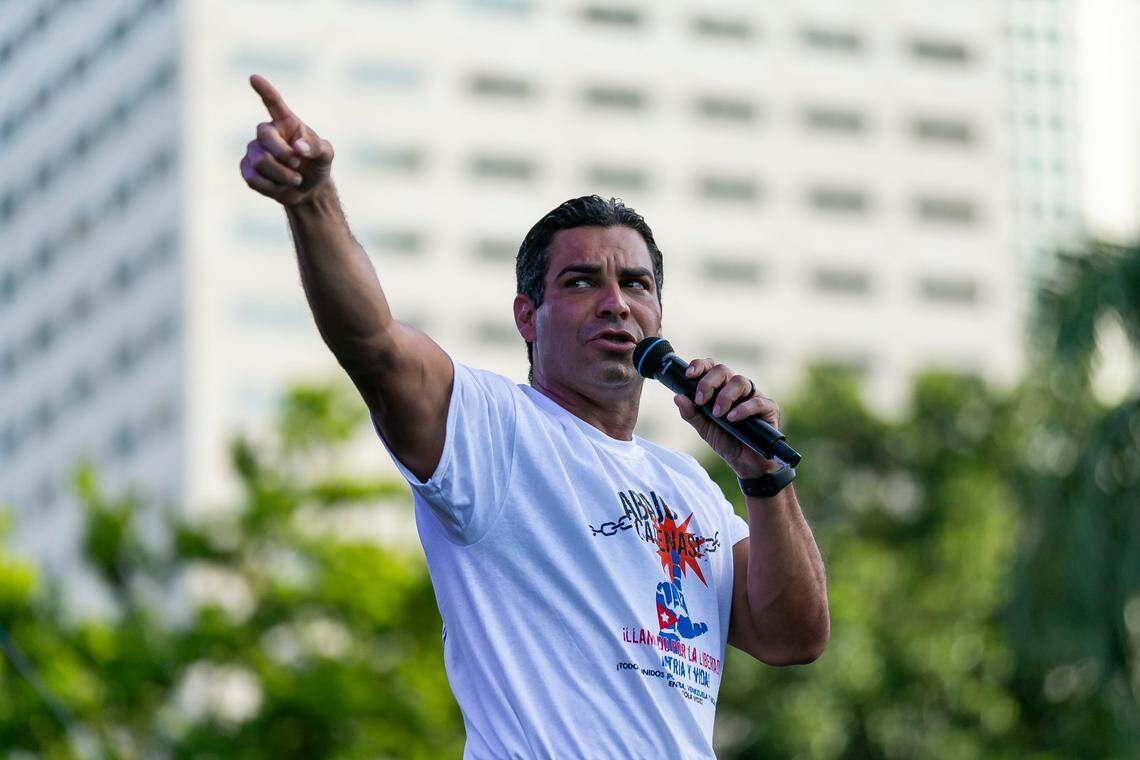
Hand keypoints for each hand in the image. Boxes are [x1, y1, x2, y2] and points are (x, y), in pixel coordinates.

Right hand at [240, 74, 334, 205]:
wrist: (307, 189)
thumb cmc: (317, 165)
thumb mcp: (325, 155)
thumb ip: (316, 147)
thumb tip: (298, 147)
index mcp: (286, 122)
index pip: (273, 103)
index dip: (264, 91)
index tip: (254, 77)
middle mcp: (267, 132)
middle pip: (264, 137)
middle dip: (282, 154)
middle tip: (297, 164)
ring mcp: (254, 149)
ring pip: (260, 161)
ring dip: (282, 175)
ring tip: (296, 180)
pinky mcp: (246, 168)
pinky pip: (253, 178)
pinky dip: (272, 187)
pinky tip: (281, 187)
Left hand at [673, 357, 781, 478]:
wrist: (745, 463)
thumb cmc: (726, 440)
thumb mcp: (704, 428)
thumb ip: (691, 413)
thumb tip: (677, 397)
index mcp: (721, 388)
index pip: (711, 367)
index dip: (700, 366)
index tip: (689, 375)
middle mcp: (737, 388)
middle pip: (723, 370)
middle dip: (708, 382)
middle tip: (701, 401)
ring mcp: (754, 396)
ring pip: (740, 381)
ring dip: (725, 396)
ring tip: (717, 414)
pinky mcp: (769, 408)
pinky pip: (757, 402)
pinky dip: (743, 409)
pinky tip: (732, 418)